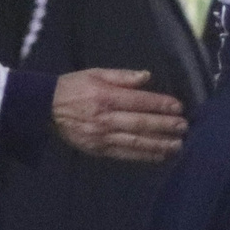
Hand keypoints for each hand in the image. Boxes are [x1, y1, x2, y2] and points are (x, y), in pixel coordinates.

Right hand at [52, 67, 186, 162]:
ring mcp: (101, 136)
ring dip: (159, 144)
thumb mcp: (96, 73)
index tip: (178, 107)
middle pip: (141, 123)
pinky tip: (159, 155)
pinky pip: (125, 154)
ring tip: (178, 145)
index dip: (161, 104)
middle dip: (165, 126)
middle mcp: (105, 118)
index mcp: (105, 97)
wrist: (45, 108)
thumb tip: (147, 77)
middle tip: (184, 127)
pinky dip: (143, 156)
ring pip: (135, 141)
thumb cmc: (73, 87)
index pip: (139, 102)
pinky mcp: (97, 149)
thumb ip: (123, 76)